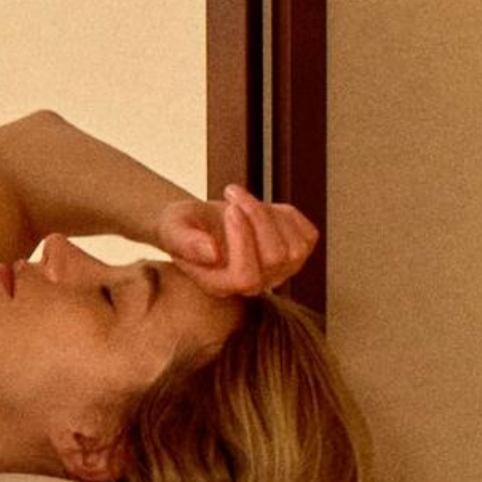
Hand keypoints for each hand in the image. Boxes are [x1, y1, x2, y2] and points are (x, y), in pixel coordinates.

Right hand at [157, 185, 319, 297]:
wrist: (199, 222)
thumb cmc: (183, 227)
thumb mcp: (173, 228)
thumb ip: (185, 241)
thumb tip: (211, 253)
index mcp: (219, 285)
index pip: (245, 276)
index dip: (243, 241)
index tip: (230, 209)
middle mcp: (252, 286)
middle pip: (274, 258)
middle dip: (257, 217)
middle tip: (232, 195)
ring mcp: (277, 272)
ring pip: (295, 249)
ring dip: (271, 214)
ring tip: (244, 200)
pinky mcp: (296, 254)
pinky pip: (307, 236)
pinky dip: (288, 215)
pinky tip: (264, 209)